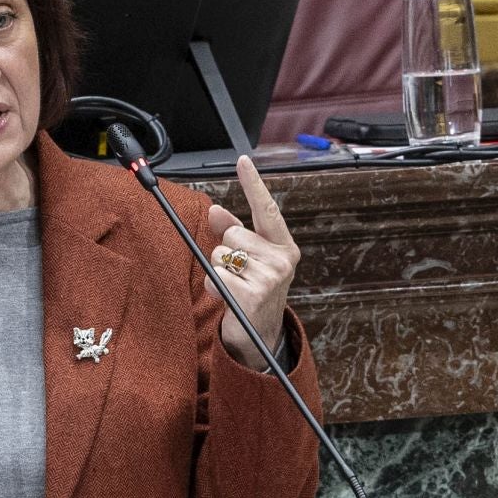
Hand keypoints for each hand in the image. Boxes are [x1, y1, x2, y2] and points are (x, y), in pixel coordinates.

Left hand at [205, 155, 300, 370]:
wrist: (261, 336)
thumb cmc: (252, 290)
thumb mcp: (247, 259)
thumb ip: (233, 233)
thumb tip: (216, 210)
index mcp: (283, 246)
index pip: (267, 210)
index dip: (253, 185)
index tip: (243, 161)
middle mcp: (283, 259)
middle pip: (233, 235)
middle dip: (225, 251)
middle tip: (238, 273)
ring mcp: (271, 278)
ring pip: (222, 255)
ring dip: (218, 271)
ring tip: (235, 287)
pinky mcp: (254, 295)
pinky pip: (217, 276)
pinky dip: (215, 287)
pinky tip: (230, 298)